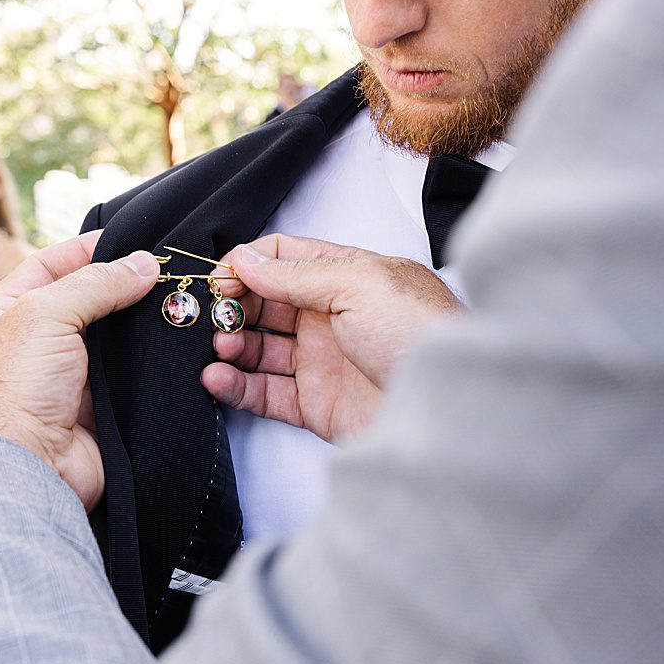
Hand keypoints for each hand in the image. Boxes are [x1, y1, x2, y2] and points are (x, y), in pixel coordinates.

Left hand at [0, 230, 158, 508]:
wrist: (26, 470)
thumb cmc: (13, 389)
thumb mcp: (45, 314)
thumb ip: (96, 284)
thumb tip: (145, 264)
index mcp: (4, 317)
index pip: (47, 266)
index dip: (86, 249)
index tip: (132, 237)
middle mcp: (36, 346)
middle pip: (87, 303)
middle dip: (124, 286)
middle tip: (166, 269)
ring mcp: (69, 380)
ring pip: (114, 341)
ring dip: (143, 324)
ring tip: (180, 299)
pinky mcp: (101, 410)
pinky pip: (133, 377)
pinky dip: (154, 362)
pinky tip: (179, 342)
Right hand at [202, 234, 463, 443]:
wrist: (450, 404)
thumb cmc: (419, 332)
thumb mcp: (360, 283)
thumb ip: (297, 274)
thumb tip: (246, 260)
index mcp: (347, 276)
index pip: (285, 258)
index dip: (248, 264)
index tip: (219, 277)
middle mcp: (332, 316)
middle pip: (266, 303)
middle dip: (233, 306)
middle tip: (212, 314)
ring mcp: (323, 361)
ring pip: (260, 349)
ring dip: (231, 344)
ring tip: (219, 346)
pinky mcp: (316, 405)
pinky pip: (265, 393)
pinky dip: (236, 386)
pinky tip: (216, 378)